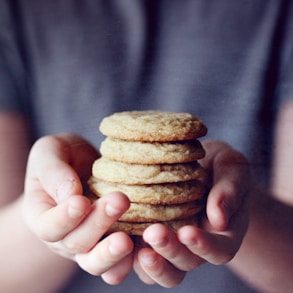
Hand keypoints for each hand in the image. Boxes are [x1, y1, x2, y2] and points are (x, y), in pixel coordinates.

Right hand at [23, 134, 133, 283]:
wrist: (84, 164)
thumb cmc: (64, 156)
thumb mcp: (50, 152)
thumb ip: (53, 171)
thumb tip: (70, 195)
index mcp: (42, 216)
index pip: (49, 227)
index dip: (64, 218)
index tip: (81, 202)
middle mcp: (64, 237)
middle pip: (77, 243)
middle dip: (98, 224)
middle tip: (119, 201)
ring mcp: (89, 244)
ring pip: (97, 263)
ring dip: (112, 254)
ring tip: (127, 241)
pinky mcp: (112, 243)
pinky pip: (120, 262)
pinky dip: (132, 260)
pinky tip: (145, 248)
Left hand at [133, 140, 249, 287]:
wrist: (201, 165)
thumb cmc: (220, 166)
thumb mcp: (233, 169)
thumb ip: (230, 191)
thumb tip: (219, 219)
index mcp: (223, 234)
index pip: (219, 250)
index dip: (204, 246)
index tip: (187, 232)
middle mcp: (197, 246)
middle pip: (186, 263)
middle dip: (170, 251)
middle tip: (154, 232)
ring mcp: (173, 244)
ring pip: (163, 269)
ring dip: (151, 263)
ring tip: (135, 248)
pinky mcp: (151, 237)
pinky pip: (141, 256)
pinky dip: (130, 256)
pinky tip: (118, 238)